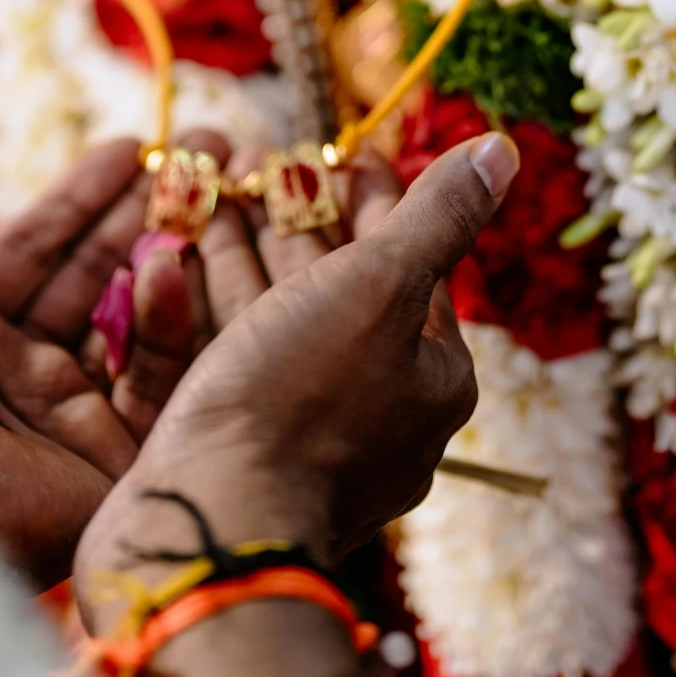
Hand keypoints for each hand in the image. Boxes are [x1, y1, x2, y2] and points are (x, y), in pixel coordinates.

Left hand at [0, 129, 192, 585]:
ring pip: (134, 319)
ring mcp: (66, 421)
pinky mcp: (114, 463)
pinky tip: (169, 264)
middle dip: (145, 213)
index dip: (81, 195)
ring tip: (214, 189)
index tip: (134, 146)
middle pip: (93, 276)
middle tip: (202, 155)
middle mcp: (13, 376)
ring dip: (173, 249)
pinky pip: (154, 376)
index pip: (33, 248)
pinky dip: (166, 317)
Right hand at [74, 130, 518, 617]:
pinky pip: (228, 363)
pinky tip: (172, 262)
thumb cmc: (301, 400)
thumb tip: (503, 149)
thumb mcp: (379, 285)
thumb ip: (436, 216)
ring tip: (216, 191)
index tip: (341, 153)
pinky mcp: (236, 457)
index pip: (411, 268)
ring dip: (246, 253)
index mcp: (432, 381)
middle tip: (262, 160)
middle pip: (340, 294)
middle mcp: (379, 419)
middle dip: (300, 223)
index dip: (377, 202)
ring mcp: (304, 444)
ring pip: (276, 325)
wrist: (205, 527)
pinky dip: (204, 307)